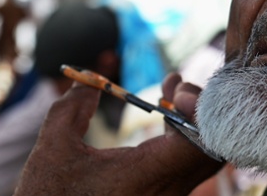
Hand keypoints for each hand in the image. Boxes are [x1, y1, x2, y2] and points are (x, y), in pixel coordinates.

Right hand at [14, 79, 221, 195]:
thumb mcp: (53, 149)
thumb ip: (72, 109)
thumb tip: (89, 81)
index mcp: (146, 176)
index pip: (200, 144)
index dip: (199, 112)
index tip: (175, 91)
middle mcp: (167, 191)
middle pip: (213, 148)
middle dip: (200, 109)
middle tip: (175, 87)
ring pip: (205, 157)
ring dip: (194, 120)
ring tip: (170, 94)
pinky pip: (191, 165)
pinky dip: (187, 137)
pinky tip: (166, 117)